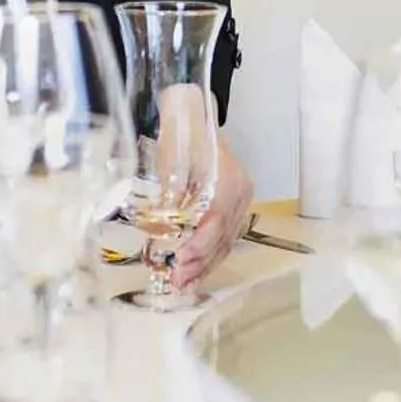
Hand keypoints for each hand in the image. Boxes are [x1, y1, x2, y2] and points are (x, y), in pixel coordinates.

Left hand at [172, 134, 252, 288]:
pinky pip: (225, 235)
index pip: (217, 221)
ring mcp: (240, 199)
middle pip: (223, 237)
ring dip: (205, 265)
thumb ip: (169, 199)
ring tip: (185, 284)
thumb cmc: (181, 138)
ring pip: (226, 241)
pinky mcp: (234, 203)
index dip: (199, 245)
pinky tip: (196, 268)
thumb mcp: (171, 165)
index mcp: (229, 182)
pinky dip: (210, 253)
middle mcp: (240, 193)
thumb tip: (159, 234)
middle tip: (177, 282)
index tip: (180, 262)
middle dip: (200, 264)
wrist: (192, 117)